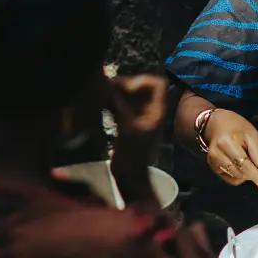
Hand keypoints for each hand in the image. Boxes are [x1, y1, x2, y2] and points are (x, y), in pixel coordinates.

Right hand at [108, 75, 167, 201]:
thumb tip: (107, 86)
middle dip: (124, 84)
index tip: (126, 89)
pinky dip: (111, 99)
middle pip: (141, 85)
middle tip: (106, 88)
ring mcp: (138, 116)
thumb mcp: (126, 129)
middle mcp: (150, 111)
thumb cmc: (132, 157)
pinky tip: (100, 102)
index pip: (157, 84)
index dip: (141, 81)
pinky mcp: (127, 121)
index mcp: (157, 111)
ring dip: (115, 91)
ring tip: (100, 94)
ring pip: (129, 94)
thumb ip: (118, 106)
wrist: (128, 177)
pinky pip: (121, 102)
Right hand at [204, 109, 257, 194]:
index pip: (244, 165)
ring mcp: (213, 162)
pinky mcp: (212, 167)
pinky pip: (230, 179)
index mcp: (228, 143)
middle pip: (240, 173)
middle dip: (253, 175)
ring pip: (235, 178)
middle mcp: (217, 154)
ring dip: (246, 175)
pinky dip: (239, 176)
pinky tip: (240, 166)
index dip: (256, 176)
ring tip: (250, 163)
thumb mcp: (252, 135)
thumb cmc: (236, 127)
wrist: (215, 124)